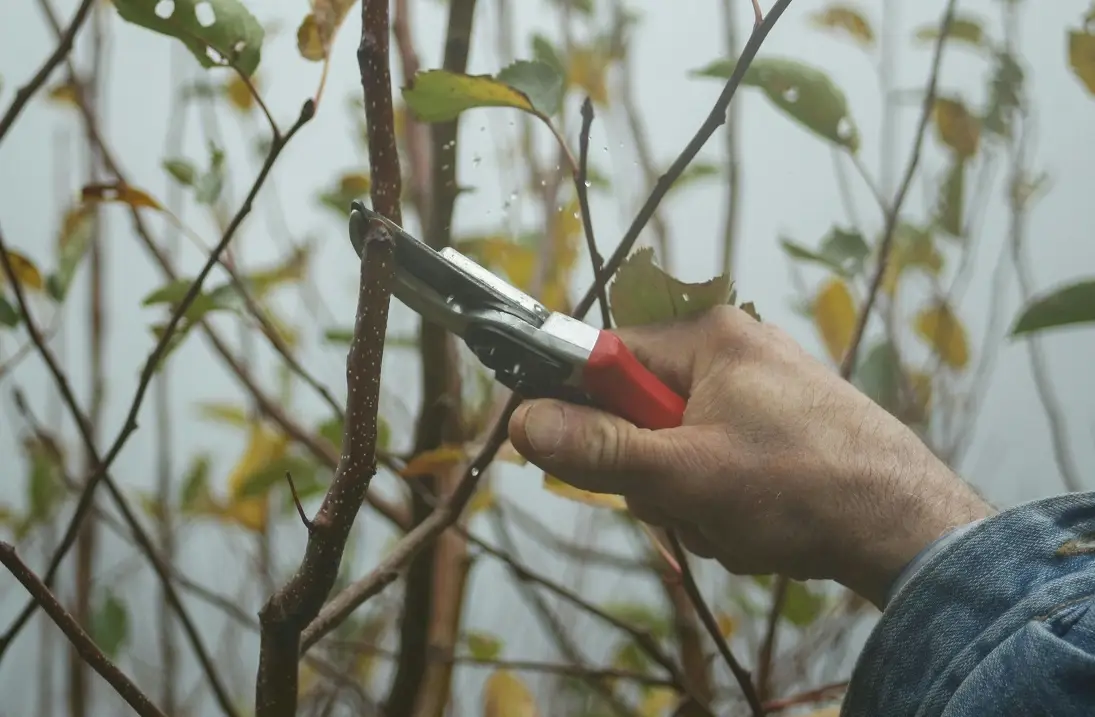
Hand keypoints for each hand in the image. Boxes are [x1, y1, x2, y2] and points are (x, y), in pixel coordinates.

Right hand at [508, 305, 993, 606]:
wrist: (911, 528)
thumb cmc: (802, 488)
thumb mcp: (684, 475)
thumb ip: (599, 450)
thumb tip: (522, 422)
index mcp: (709, 337)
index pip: (606, 357)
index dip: (581, 408)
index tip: (573, 453)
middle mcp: (735, 352)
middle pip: (641, 411)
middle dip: (653, 472)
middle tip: (687, 501)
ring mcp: (762, 393)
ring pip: (678, 448)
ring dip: (689, 498)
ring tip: (734, 520)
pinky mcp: (783, 430)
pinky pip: (718, 464)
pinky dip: (723, 504)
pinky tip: (757, 525)